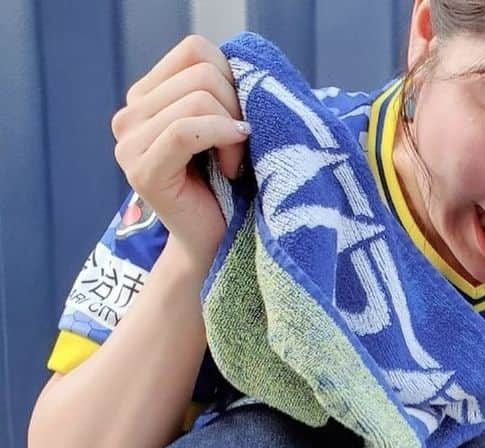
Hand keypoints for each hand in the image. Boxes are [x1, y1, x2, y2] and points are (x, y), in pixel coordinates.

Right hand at [111, 35, 249, 266]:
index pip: (195, 50)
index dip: (233, 79)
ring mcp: (128, 142)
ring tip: (235, 164)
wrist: (217, 245)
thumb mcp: (225, 126)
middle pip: (201, 73)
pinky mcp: (142, 170)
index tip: (242, 121)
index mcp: (146, 97)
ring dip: (233, 131)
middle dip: (237, 108)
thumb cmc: (231, 187)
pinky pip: (185, 131)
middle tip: (242, 148)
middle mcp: (128, 115)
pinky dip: (222, 140)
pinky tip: (233, 167)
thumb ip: (220, 89)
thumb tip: (240, 63)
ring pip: (198, 99)